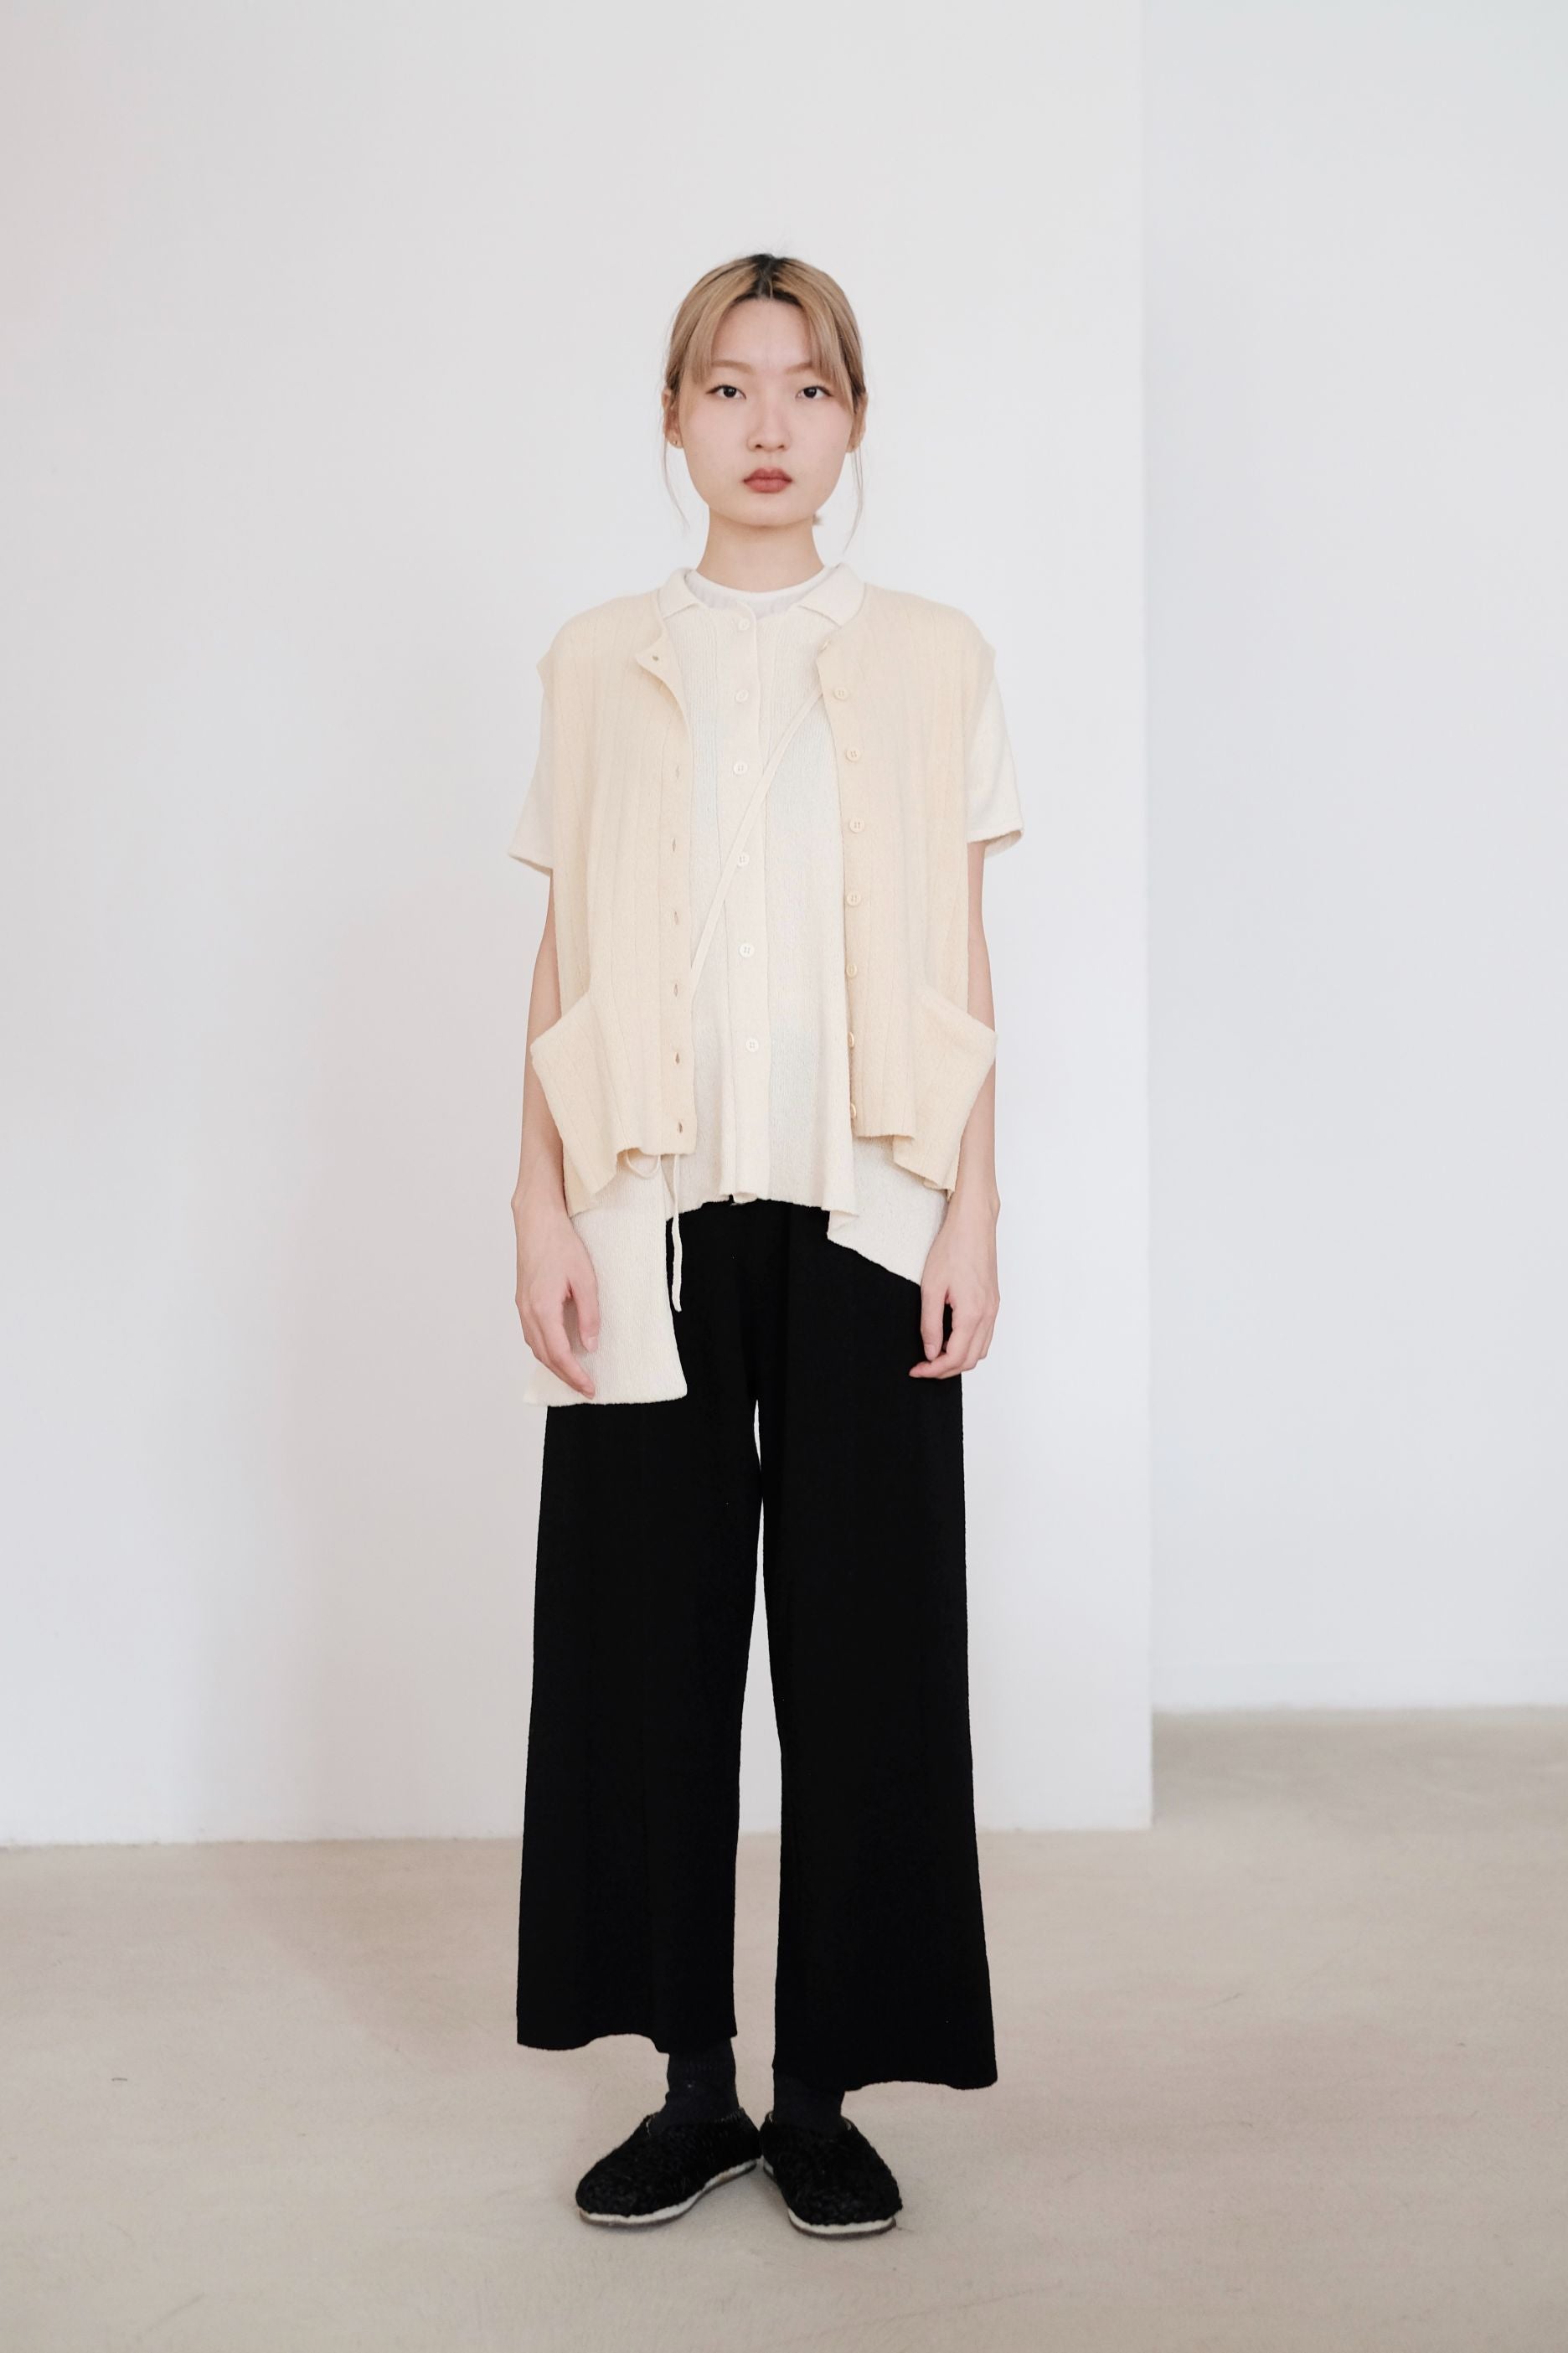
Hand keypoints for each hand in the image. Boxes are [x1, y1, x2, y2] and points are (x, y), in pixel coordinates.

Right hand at [515, 1203, 599, 1399]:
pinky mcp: (522, 1300)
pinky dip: (545, 1349)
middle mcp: (528, 1311)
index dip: (574, 1375)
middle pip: (544, 1356)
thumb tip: (590, 1345)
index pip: (559, 1353)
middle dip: (565, 1376)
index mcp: (543, 1308)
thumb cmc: (561, 1244)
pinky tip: (558, 1350)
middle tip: (585, 1388)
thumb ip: (589, 1315)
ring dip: (553, 1364)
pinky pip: (531, 1334)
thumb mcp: (585, 1279)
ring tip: (574, 1374)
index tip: (590, 1388)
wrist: (537, 1221)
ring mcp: (522, 1306)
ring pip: (535, 1347)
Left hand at [910, 1190, 1000, 1377]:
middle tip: (923, 1367)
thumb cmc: (952, 1248)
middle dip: (945, 1369)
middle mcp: (987, 1315)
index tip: (916, 1369)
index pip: (954, 1357)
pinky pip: (985, 1336)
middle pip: (970, 1360)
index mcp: (972, 1314)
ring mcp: (993, 1309)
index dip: (933, 1369)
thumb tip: (930, 1351)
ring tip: (935, 1355)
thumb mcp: (931, 1288)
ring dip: (959, 1359)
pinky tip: (951, 1339)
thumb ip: (930, 1324)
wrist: (974, 1224)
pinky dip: (969, 1346)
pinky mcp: (993, 1302)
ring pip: (980, 1350)